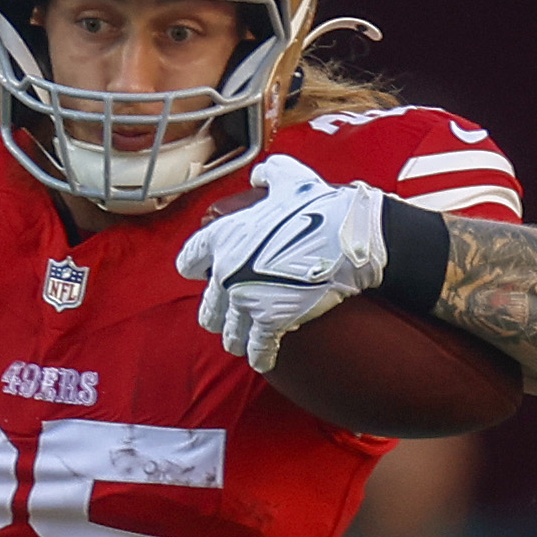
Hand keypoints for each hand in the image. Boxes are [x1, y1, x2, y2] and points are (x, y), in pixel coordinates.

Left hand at [174, 155, 388, 372]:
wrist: (348, 237)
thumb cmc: (320, 206)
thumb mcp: (290, 179)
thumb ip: (268, 175)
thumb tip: (259, 176)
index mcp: (223, 238)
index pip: (188, 261)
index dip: (196, 268)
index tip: (202, 274)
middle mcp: (226, 272)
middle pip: (208, 308)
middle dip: (218, 313)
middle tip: (229, 314)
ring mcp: (246, 300)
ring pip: (228, 333)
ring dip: (236, 338)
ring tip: (243, 341)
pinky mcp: (270, 322)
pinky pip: (257, 349)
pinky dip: (260, 356)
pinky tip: (263, 360)